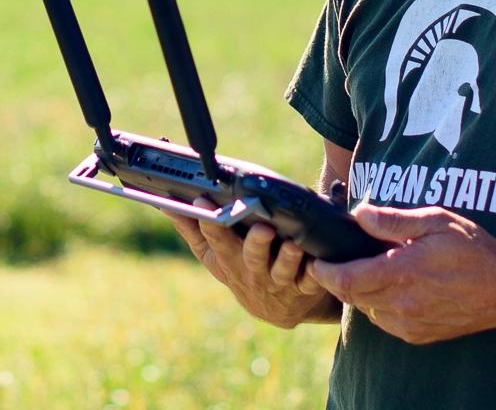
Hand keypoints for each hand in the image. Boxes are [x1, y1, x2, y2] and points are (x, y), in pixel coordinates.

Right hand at [164, 197, 338, 327]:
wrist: (278, 307)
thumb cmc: (240, 267)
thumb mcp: (213, 255)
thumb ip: (191, 229)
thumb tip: (165, 204)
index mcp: (229, 260)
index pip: (216, 241)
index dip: (211, 224)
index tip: (205, 201)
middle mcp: (253, 272)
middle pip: (252, 257)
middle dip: (256, 244)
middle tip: (263, 228)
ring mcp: (279, 281)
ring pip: (284, 269)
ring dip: (288, 258)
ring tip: (293, 245)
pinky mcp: (306, 285)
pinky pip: (312, 279)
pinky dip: (315, 271)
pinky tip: (317, 259)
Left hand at [310, 203, 495, 343]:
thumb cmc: (472, 248)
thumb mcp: (434, 221)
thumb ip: (393, 220)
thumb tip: (359, 213)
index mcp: (402, 272)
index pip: (347, 279)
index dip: (324, 273)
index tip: (314, 261)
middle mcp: (402, 304)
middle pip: (352, 296)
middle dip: (338, 279)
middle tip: (333, 260)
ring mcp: (410, 324)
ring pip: (368, 310)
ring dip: (360, 292)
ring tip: (365, 268)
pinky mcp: (418, 335)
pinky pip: (385, 322)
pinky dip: (378, 305)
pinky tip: (391, 286)